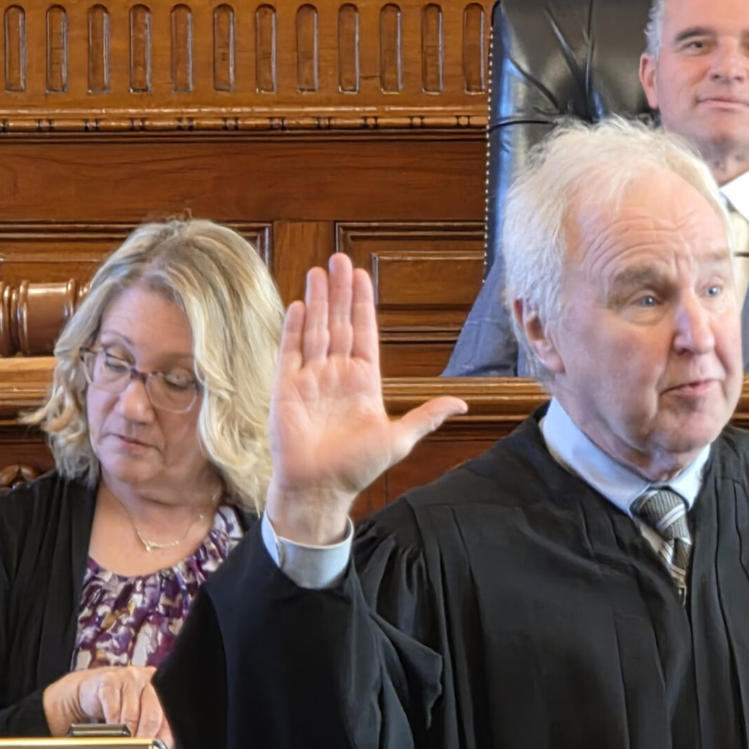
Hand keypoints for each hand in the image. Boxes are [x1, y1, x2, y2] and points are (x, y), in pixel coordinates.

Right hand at [42, 664, 172, 748]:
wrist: (91, 690)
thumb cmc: (120, 704)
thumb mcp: (140, 713)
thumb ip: (154, 728)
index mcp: (161, 689)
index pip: (168, 716)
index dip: (163, 737)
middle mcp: (148, 680)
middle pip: (152, 715)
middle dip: (146, 738)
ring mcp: (128, 679)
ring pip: (132, 714)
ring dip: (128, 734)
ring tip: (126, 746)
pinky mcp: (108, 682)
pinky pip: (113, 708)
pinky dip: (113, 724)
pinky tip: (111, 732)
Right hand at [267, 253, 466, 542]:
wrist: (320, 488)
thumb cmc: (358, 467)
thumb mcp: (400, 438)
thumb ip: (427, 416)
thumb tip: (462, 402)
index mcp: (364, 382)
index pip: (364, 333)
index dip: (363, 304)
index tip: (362, 276)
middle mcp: (337, 375)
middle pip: (338, 324)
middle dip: (339, 292)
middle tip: (339, 260)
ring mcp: (310, 379)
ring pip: (315, 331)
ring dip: (317, 301)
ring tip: (319, 272)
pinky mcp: (285, 389)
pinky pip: (289, 352)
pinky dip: (293, 329)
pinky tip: (298, 305)